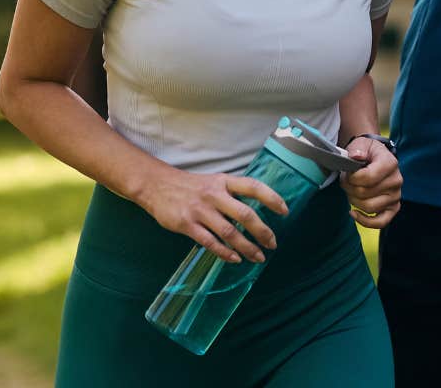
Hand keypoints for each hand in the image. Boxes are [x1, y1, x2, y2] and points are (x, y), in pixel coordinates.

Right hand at [135, 166, 287, 263]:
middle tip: (273, 244)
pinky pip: (210, 242)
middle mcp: (214, 195)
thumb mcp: (214, 182)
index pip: (253, 187)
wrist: (156, 185)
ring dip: (246, 247)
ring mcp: (200, 210)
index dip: (271, 198)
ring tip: (258, 257)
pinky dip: (224, 252)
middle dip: (262, 231)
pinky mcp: (187, 225)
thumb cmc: (191, 186)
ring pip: (229, 232)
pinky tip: (235, 259)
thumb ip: (232, 194)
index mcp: (224, 182)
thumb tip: (255, 214)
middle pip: (245, 214)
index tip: (285, 212)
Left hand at [339, 136, 402, 227]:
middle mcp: (396, 180)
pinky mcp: (393, 207)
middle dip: (349, 188)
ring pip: (368, 207)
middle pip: (364, 194)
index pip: (366, 177)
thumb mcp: (361, 144)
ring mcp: (396, 196)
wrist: (375, 157)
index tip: (347, 172)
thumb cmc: (367, 152)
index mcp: (390, 163)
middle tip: (346, 180)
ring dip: (353, 200)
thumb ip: (357, 149)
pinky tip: (353, 213)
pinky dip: (365, 221)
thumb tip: (356, 156)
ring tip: (351, 190)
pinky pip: (381, 222)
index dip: (351, 178)